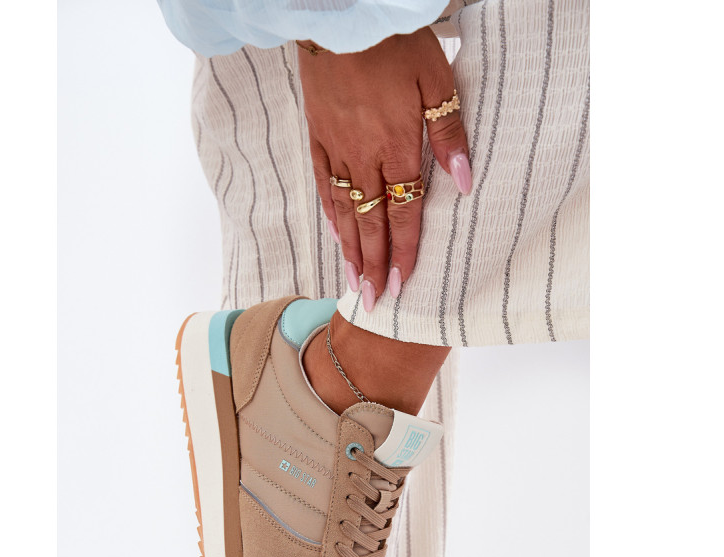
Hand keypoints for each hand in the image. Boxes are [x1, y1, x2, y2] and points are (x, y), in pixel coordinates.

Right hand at [298, 27, 470, 309]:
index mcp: (396, 146)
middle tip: (374, 301)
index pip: (404, 213)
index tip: (403, 284)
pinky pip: (324, 185)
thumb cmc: (394, 45)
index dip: (404, 252)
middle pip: (370, 223)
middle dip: (374, 266)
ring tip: (354, 282)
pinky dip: (331, 215)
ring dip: (350, 251)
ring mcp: (337, 150)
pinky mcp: (319, 138)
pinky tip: (336, 236)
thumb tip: (464, 181)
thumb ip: (448, 133)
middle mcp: (364, 157)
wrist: (341, 17)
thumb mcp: (435, 80)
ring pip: (344, 212)